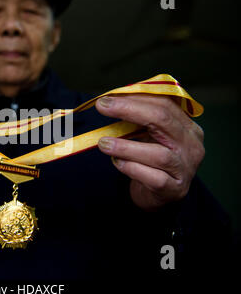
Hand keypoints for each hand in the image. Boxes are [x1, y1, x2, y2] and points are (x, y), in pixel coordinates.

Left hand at [96, 94, 204, 210]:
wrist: (158, 195)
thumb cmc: (151, 160)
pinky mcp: (174, 189)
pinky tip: (117, 163)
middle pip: (162, 120)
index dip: (135, 98)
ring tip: (103, 143)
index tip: (107, 98)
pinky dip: (132, 168)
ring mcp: (185, 168)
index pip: (164, 104)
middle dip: (129, 110)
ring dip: (126, 147)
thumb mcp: (149, 136)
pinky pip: (154, 178)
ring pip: (158, 154)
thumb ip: (137, 119)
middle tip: (102, 107)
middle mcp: (191, 145)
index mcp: (187, 127)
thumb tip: (109, 101)